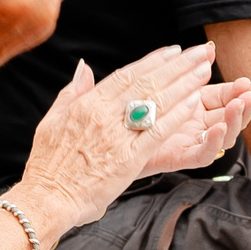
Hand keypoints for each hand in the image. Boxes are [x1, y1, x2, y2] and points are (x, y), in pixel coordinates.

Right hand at [12, 46, 250, 234]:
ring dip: (184, 83)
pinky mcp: (129, 158)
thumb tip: (83, 67)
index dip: (153, 60)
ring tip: (204, 69)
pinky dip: (177, 114)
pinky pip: (158, 131)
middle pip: (148, 82)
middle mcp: (104, 114)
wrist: (46, 199)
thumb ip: (71, 91)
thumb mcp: (52, 120)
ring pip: (157, 101)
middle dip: (177, 65)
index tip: (173, 50)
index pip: (127, 75)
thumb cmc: (48, 165)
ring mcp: (117, 136)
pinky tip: (194, 101)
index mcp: (87, 104)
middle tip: (200, 52)